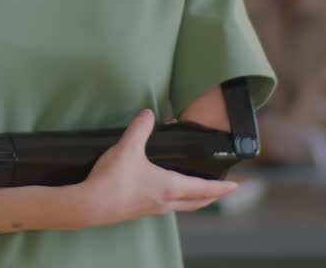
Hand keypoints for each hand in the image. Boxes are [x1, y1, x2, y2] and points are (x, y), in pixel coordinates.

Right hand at [80, 110, 236, 226]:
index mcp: (170, 187)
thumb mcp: (127, 147)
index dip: (221, 188)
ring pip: (182, 206)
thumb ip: (140, 128)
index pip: (204, 188)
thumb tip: (147, 113)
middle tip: (221, 190)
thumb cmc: (112, 180)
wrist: (90, 205)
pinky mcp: (139, 211)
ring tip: (197, 191)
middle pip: (197, 202)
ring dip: (194, 200)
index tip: (235, 186)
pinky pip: (166, 207)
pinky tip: (165, 193)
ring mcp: (152, 209)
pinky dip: (175, 201)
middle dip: (211, 196)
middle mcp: (166, 201)